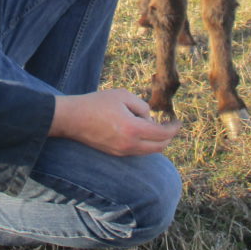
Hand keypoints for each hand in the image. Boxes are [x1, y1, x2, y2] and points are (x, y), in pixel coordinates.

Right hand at [50, 89, 179, 155]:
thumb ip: (142, 106)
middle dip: (168, 137)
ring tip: (154, 126)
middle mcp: (129, 145)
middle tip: (170, 125)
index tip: (178, 121)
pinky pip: (137, 152)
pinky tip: (141, 132)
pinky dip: (145, 144)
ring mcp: (122, 152)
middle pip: (159, 147)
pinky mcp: (115, 154)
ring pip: (148, 152)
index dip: (174, 128)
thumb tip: (149, 119)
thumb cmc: (97, 103)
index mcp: (133, 129)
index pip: (163, 134)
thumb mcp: (122, 95)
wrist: (72, 118)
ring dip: (156, 141)